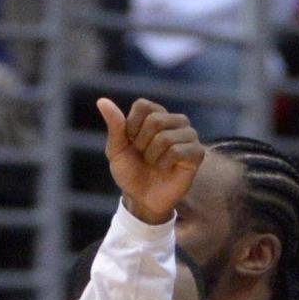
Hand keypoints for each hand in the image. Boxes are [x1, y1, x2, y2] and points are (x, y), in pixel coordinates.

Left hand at [98, 95, 200, 224]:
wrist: (142, 198)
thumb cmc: (130, 171)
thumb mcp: (116, 149)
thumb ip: (114, 125)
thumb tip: (101, 101)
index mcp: (157, 114)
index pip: (143, 105)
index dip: (131, 127)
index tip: (131, 143)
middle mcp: (176, 120)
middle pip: (154, 120)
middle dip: (141, 144)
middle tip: (144, 156)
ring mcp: (189, 135)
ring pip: (165, 138)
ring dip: (152, 156)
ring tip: (155, 163)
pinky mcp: (197, 152)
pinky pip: (177, 151)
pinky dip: (164, 163)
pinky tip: (165, 169)